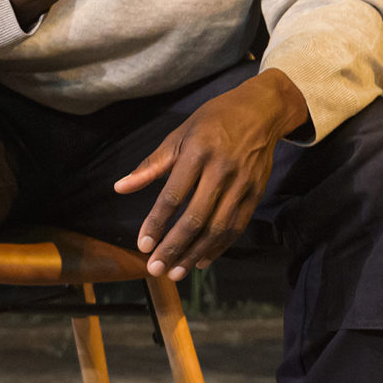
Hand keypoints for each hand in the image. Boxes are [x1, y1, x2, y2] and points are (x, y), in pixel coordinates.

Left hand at [112, 70, 307, 280]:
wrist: (262, 110)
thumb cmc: (214, 120)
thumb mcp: (179, 135)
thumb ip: (151, 165)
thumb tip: (120, 188)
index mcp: (198, 153)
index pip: (173, 196)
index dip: (157, 223)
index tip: (143, 245)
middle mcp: (222, 170)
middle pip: (196, 218)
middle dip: (174, 247)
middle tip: (156, 268)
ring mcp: (242, 184)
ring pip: (218, 228)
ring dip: (195, 253)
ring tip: (176, 272)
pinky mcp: (256, 193)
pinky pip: (236, 227)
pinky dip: (219, 247)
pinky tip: (201, 260)